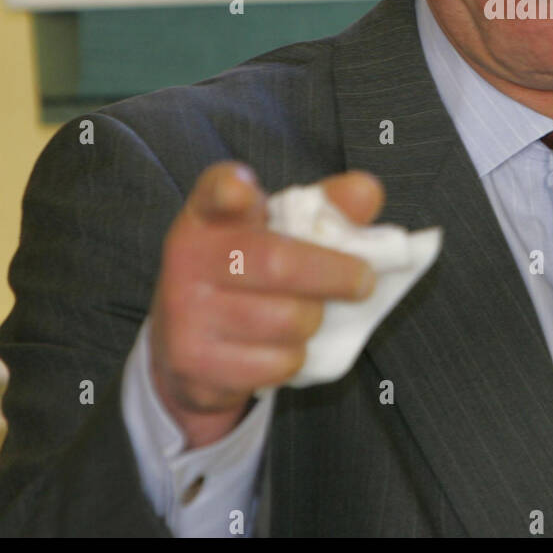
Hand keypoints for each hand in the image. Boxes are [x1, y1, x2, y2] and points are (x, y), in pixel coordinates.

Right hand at [148, 162, 382, 448]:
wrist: (186, 342)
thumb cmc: (247, 271)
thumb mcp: (278, 229)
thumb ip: (326, 206)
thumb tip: (367, 191)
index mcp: (209, 214)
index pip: (215, 190)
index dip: (229, 188)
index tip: (242, 191)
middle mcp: (188, 257)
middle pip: (278, 264)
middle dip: (336, 275)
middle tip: (364, 280)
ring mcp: (185, 311)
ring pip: (287, 320)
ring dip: (316, 320)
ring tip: (313, 314)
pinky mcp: (194, 362)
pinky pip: (276, 363)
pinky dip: (296, 358)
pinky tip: (286, 346)